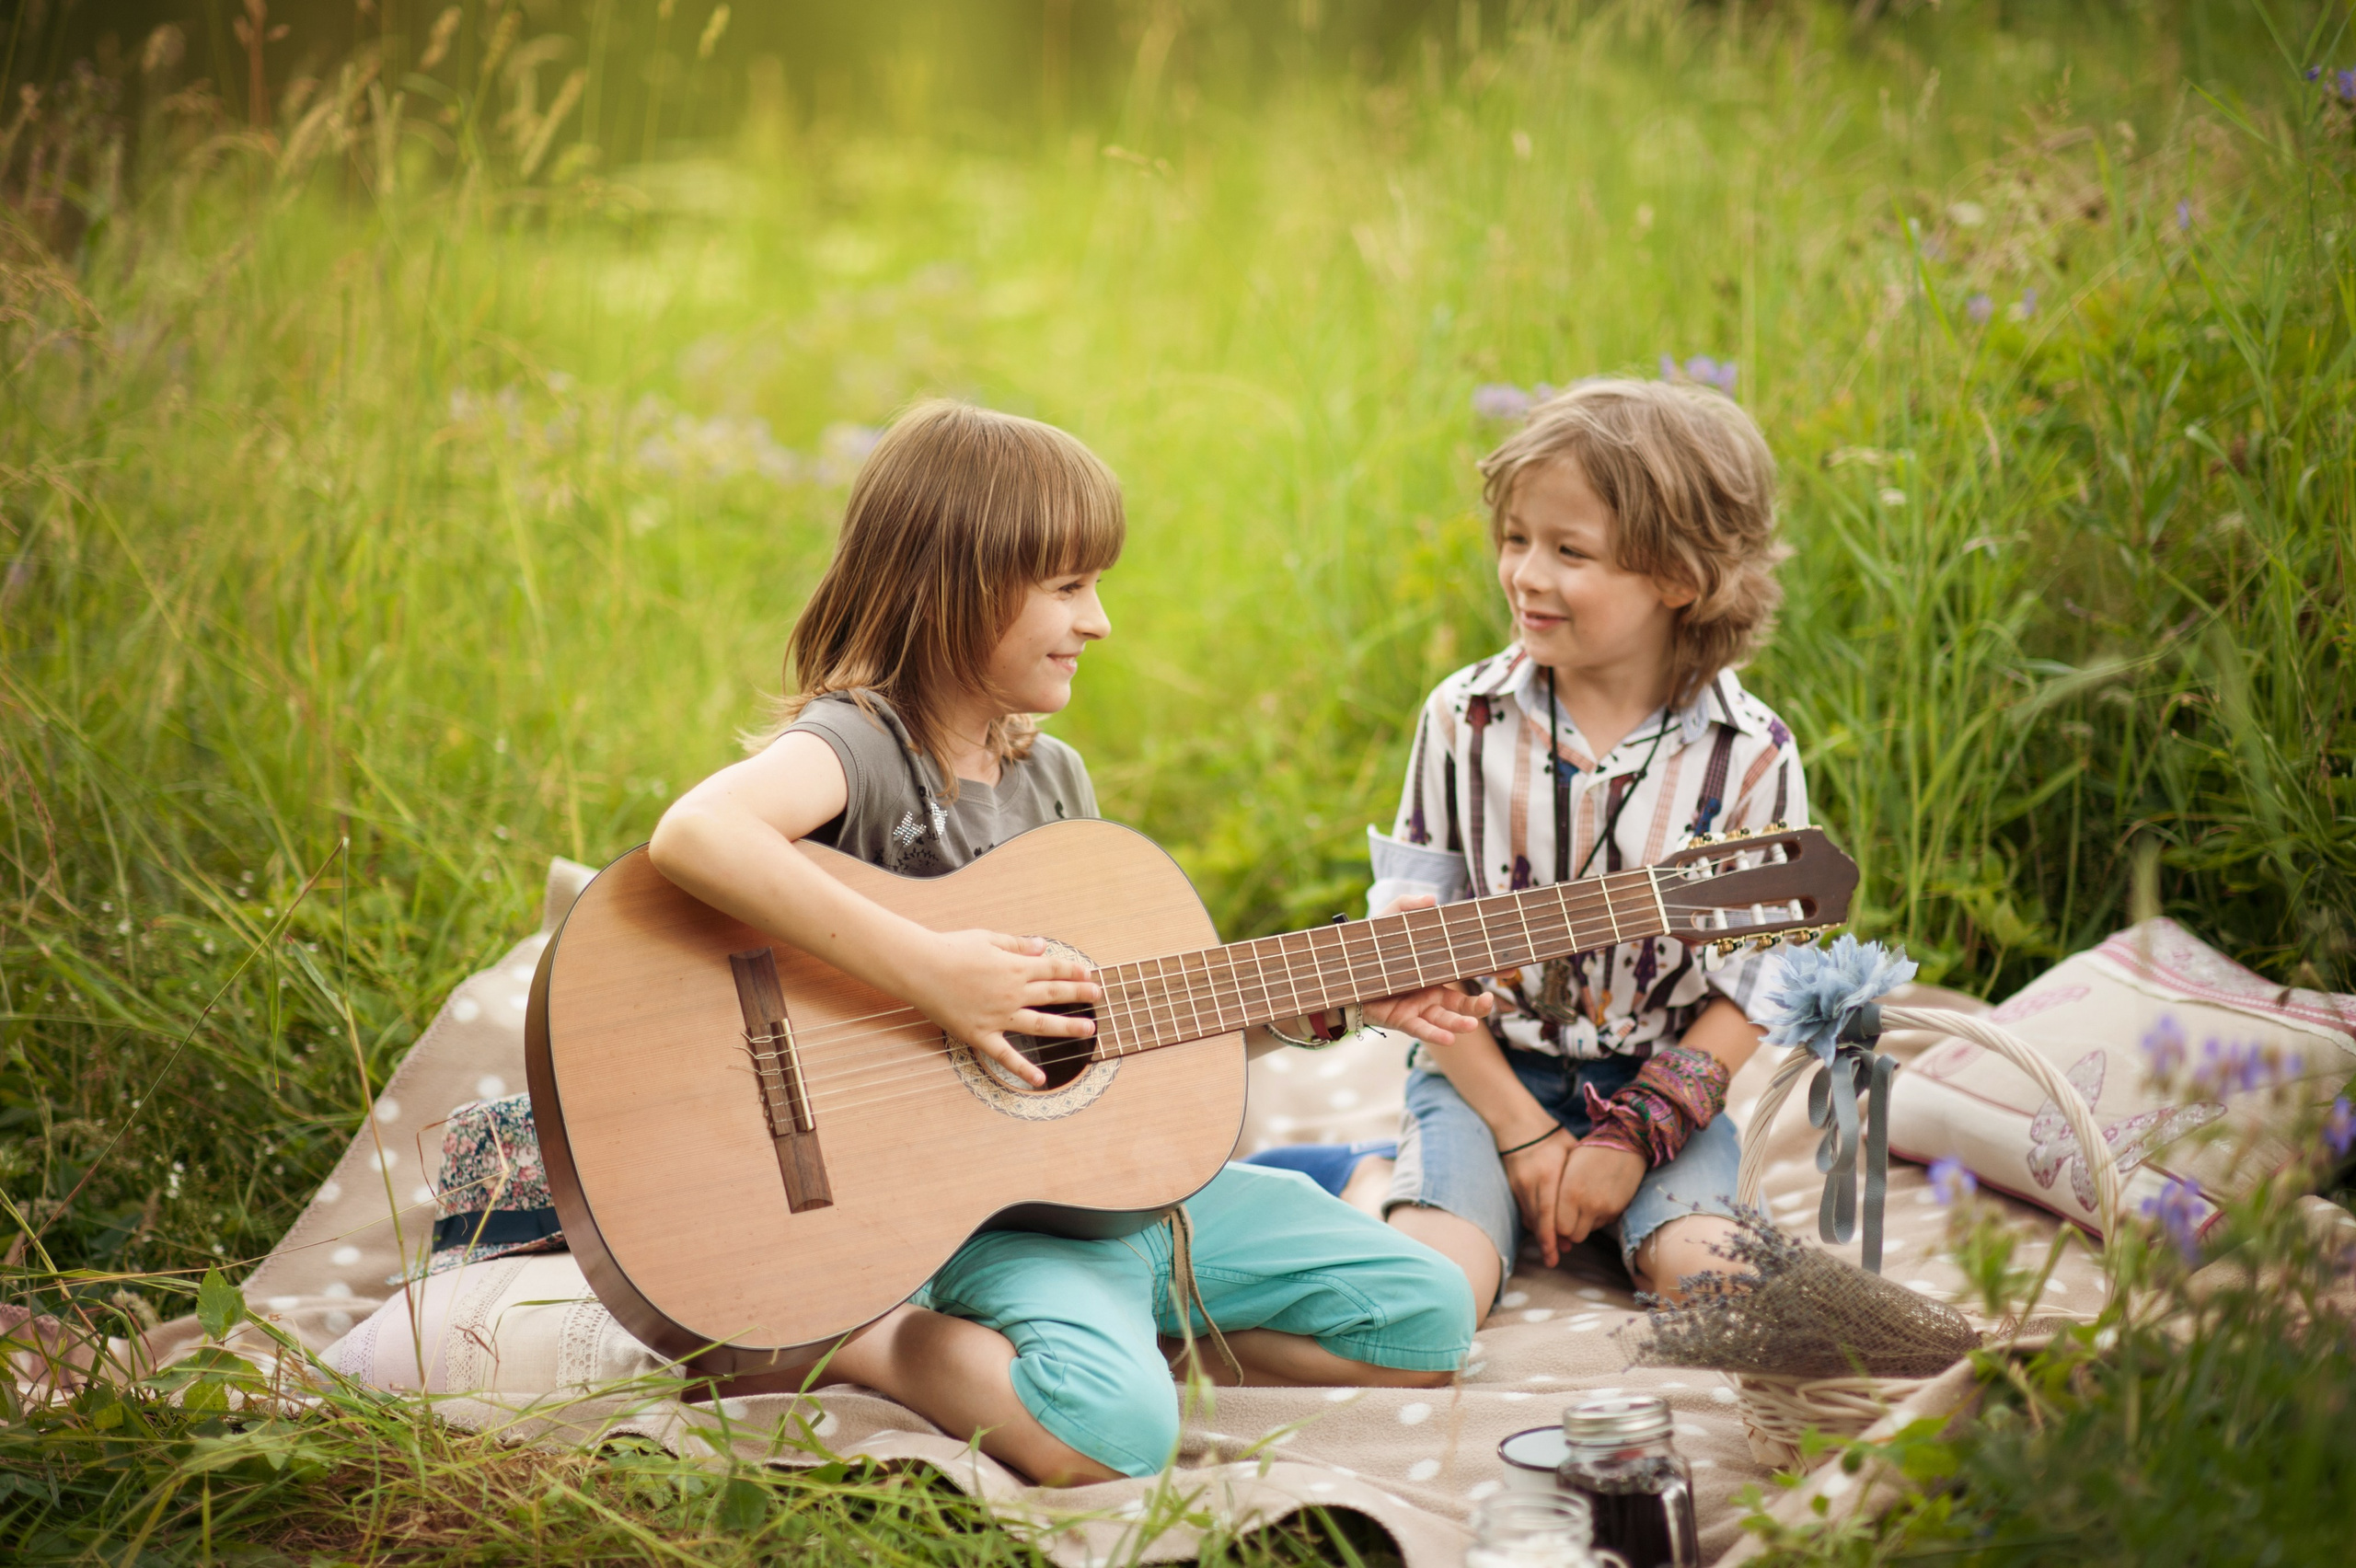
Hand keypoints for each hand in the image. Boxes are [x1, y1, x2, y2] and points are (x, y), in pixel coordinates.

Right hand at [901, 929, 1101, 1087]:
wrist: (921, 968)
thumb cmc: (951, 949)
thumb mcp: (988, 939)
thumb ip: (1017, 945)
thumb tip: (1042, 946)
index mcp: (1015, 967)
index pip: (1053, 968)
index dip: (1073, 970)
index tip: (1088, 973)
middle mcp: (1013, 993)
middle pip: (1054, 993)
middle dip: (1079, 993)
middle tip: (1099, 996)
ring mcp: (999, 1016)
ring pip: (1041, 1024)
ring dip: (1068, 1027)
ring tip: (1089, 1030)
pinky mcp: (981, 1034)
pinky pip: (1006, 1055)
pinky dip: (1023, 1069)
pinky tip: (1040, 1079)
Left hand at [1362, 894, 1496, 1046]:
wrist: (1341, 970)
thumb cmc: (1370, 946)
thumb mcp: (1388, 921)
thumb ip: (1407, 906)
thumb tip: (1432, 899)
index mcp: (1434, 969)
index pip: (1467, 971)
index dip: (1489, 970)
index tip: (1510, 968)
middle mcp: (1430, 991)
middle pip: (1462, 1003)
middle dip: (1479, 1006)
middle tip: (1489, 1001)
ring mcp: (1417, 1007)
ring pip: (1445, 1019)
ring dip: (1460, 1024)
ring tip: (1472, 1025)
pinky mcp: (1401, 1019)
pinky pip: (1422, 1030)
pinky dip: (1436, 1036)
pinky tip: (1450, 1039)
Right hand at [1500, 1125, 1576, 1266]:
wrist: (1518, 1124)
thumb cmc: (1551, 1135)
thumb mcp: (1571, 1150)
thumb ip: (1582, 1172)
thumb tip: (1598, 1193)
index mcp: (1548, 1174)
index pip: (1548, 1211)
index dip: (1553, 1234)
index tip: (1562, 1250)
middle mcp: (1530, 1183)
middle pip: (1538, 1220)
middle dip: (1546, 1242)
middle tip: (1554, 1261)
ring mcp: (1518, 1185)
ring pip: (1529, 1218)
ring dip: (1540, 1235)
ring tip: (1552, 1252)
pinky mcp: (1512, 1186)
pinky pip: (1523, 1210)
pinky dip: (1533, 1223)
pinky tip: (1542, 1232)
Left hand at [1551, 1142, 1645, 1250]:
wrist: (1625, 1144)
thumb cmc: (1589, 1152)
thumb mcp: (1567, 1169)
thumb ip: (1558, 1194)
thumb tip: (1551, 1217)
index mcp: (1570, 1193)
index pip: (1559, 1227)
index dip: (1557, 1224)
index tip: (1557, 1217)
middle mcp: (1588, 1205)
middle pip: (1574, 1235)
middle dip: (1570, 1228)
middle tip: (1570, 1215)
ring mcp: (1606, 1210)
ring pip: (1589, 1231)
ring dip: (1585, 1223)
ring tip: (1585, 1203)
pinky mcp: (1619, 1210)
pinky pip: (1603, 1223)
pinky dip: (1598, 1217)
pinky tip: (1599, 1200)